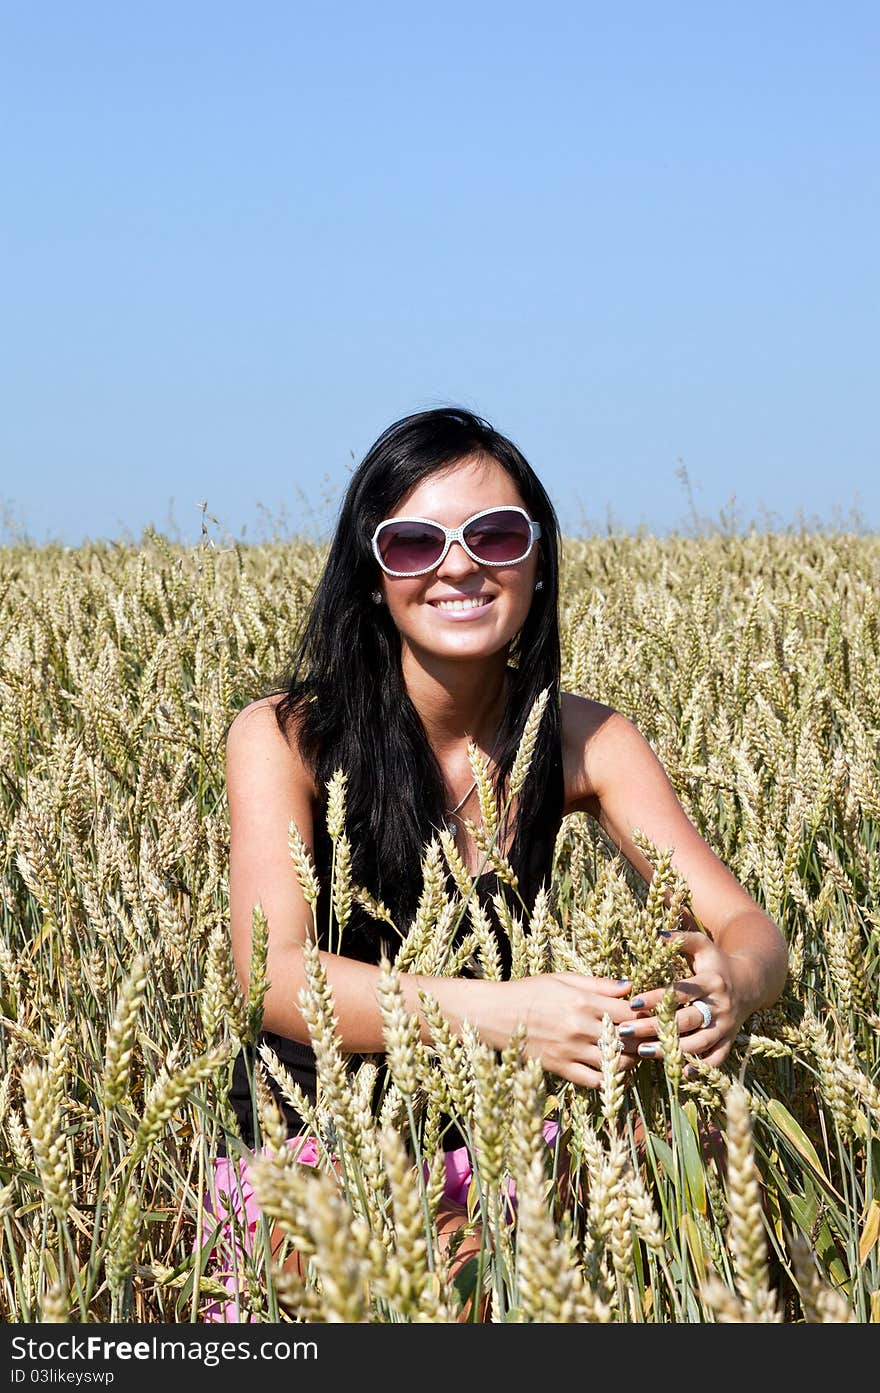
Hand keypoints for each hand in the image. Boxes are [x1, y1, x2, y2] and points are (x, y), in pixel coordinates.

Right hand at [499, 973, 640, 1087]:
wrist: (493, 1013)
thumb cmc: (528, 991)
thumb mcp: (562, 979)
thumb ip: (598, 984)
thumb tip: (630, 987)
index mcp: (582, 1000)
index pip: (628, 1012)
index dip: (642, 1015)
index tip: (646, 1015)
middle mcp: (579, 1026)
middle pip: (626, 1038)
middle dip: (640, 1038)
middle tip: (645, 1037)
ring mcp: (570, 1049)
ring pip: (615, 1061)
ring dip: (628, 1059)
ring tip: (628, 1052)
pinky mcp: (560, 1067)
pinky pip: (594, 1080)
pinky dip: (607, 1078)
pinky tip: (608, 1068)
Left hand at [617, 930, 751, 1069]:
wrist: (751, 981)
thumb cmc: (717, 962)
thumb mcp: (703, 945)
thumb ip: (682, 938)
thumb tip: (658, 934)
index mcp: (711, 982)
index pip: (681, 992)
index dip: (657, 998)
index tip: (632, 1003)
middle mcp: (719, 1006)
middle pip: (685, 1020)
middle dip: (655, 1027)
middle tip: (626, 1031)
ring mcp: (726, 1026)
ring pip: (698, 1043)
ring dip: (671, 1050)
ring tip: (642, 1051)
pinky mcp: (729, 1040)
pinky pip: (717, 1058)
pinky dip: (700, 1067)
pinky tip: (678, 1072)